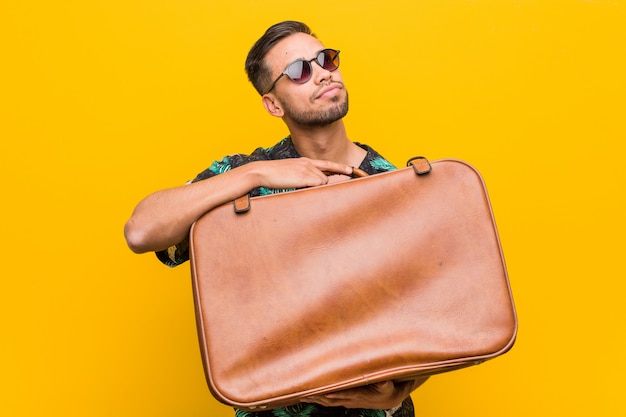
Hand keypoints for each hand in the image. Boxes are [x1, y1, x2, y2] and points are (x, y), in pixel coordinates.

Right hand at [250, 158, 352, 189]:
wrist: (262, 171)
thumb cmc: (272, 175)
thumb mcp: (289, 172)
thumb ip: (300, 175)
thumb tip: (306, 183)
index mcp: (304, 161)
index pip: (326, 164)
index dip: (339, 167)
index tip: (350, 170)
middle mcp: (307, 163)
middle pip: (325, 177)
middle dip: (324, 184)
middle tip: (321, 185)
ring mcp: (307, 168)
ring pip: (322, 181)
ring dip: (315, 187)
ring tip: (299, 187)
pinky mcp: (305, 175)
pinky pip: (318, 184)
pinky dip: (314, 188)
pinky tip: (301, 187)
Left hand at [301, 378, 427, 409]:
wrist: (387, 399)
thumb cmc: (386, 389)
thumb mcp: (388, 385)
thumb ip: (384, 382)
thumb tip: (383, 379)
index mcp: (359, 395)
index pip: (345, 394)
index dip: (336, 394)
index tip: (326, 392)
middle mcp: (350, 399)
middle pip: (332, 399)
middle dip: (318, 397)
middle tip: (305, 394)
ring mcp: (346, 400)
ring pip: (328, 401)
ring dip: (315, 399)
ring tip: (301, 396)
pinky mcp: (344, 399)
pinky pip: (328, 401)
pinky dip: (318, 399)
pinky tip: (308, 396)